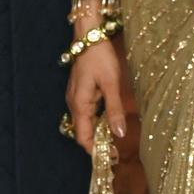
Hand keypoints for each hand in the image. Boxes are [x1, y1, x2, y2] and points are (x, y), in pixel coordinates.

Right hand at [66, 32, 125, 155]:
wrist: (90, 35)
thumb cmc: (100, 57)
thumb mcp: (111, 84)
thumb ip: (115, 110)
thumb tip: (119, 134)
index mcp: (80, 104)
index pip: (83, 137)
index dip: (94, 150)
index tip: (110, 158)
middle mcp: (74, 103)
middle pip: (83, 132)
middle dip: (97, 144)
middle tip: (116, 153)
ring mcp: (75, 97)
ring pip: (85, 122)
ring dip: (98, 133)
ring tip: (114, 140)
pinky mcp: (80, 91)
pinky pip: (87, 112)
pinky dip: (97, 121)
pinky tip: (109, 120)